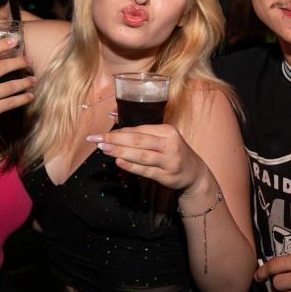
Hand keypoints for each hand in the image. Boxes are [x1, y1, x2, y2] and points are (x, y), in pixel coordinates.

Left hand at [86, 124, 210, 193]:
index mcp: (167, 131)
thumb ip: (140, 132)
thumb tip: (112, 116)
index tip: (102, 134)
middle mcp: (169, 144)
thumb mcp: (162, 138)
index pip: (139, 130)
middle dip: (115, 139)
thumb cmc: (172, 152)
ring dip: (120, 151)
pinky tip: (119, 162)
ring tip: (103, 149)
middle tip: (96, 140)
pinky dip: (131, 166)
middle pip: (138, 140)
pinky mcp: (167, 175)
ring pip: (141, 155)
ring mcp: (169, 160)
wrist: (194, 173)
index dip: (119, 132)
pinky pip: (145, 170)